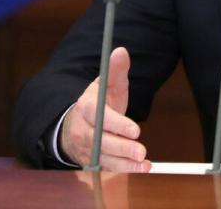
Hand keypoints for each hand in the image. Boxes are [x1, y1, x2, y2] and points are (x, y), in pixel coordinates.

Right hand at [60, 47, 150, 172]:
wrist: (76, 124)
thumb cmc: (98, 102)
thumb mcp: (106, 84)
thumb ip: (115, 70)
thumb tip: (121, 51)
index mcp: (86, 107)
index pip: (99, 117)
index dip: (116, 124)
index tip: (135, 130)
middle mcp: (83, 129)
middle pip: (100, 141)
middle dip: (121, 147)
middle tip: (141, 151)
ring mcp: (86, 148)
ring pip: (104, 158)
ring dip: (125, 163)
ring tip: (144, 163)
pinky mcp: (92, 161)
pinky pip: (108, 168)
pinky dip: (125, 169)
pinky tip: (142, 168)